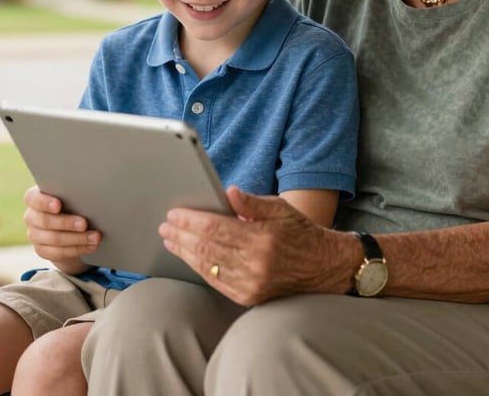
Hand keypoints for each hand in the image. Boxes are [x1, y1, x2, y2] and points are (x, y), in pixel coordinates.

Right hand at [23, 185, 100, 273]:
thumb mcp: (72, 196)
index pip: (33, 198)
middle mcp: (31, 216)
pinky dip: (77, 249)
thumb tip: (93, 193)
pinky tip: (90, 246)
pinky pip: (58, 252)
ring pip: (54, 239)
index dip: (45, 202)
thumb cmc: (73, 203)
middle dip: (67, 223)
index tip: (58, 205)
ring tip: (95, 237)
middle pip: (45, 221)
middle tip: (85, 224)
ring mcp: (35, 235)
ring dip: (77, 238)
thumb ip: (74, 194)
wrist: (71, 226)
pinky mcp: (42, 250)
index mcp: (35, 198)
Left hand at [158, 186, 354, 304]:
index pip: (216, 229)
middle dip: (182, 235)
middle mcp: (255, 265)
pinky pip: (216, 282)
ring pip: (207, 267)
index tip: (175, 214)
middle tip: (166, 226)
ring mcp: (251, 284)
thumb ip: (253, 202)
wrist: (323, 266)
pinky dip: (198, 268)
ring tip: (170, 240)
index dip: (192, 221)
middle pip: (207, 248)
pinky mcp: (248, 297)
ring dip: (185, 252)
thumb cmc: (300, 232)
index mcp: (262, 239)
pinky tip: (188, 257)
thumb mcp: (281, 208)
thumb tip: (229, 192)